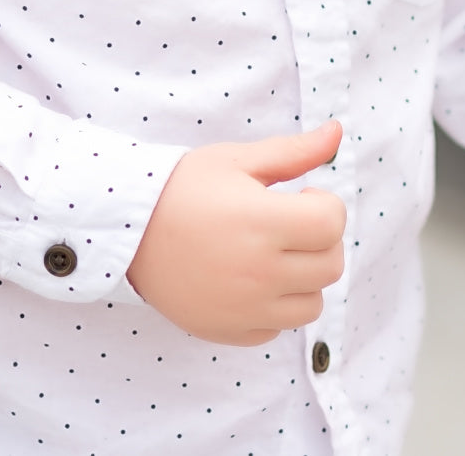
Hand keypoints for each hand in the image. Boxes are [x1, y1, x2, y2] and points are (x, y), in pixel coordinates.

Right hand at [127, 119, 345, 344]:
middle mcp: (259, 272)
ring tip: (273, 252)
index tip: (301, 197)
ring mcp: (244, 308)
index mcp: (262, 222)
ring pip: (311, 304)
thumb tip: (338, 131)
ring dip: (304, 277)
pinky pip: (276, 329)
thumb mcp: (236, 159)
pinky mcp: (229, 331)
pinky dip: (273, 307)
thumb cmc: (182, 187)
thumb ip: (293, 151)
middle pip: (330, 266)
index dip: (325, 205)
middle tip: (289, 223)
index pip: (332, 224)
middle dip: (321, 240)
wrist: (127, 228)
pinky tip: (249, 279)